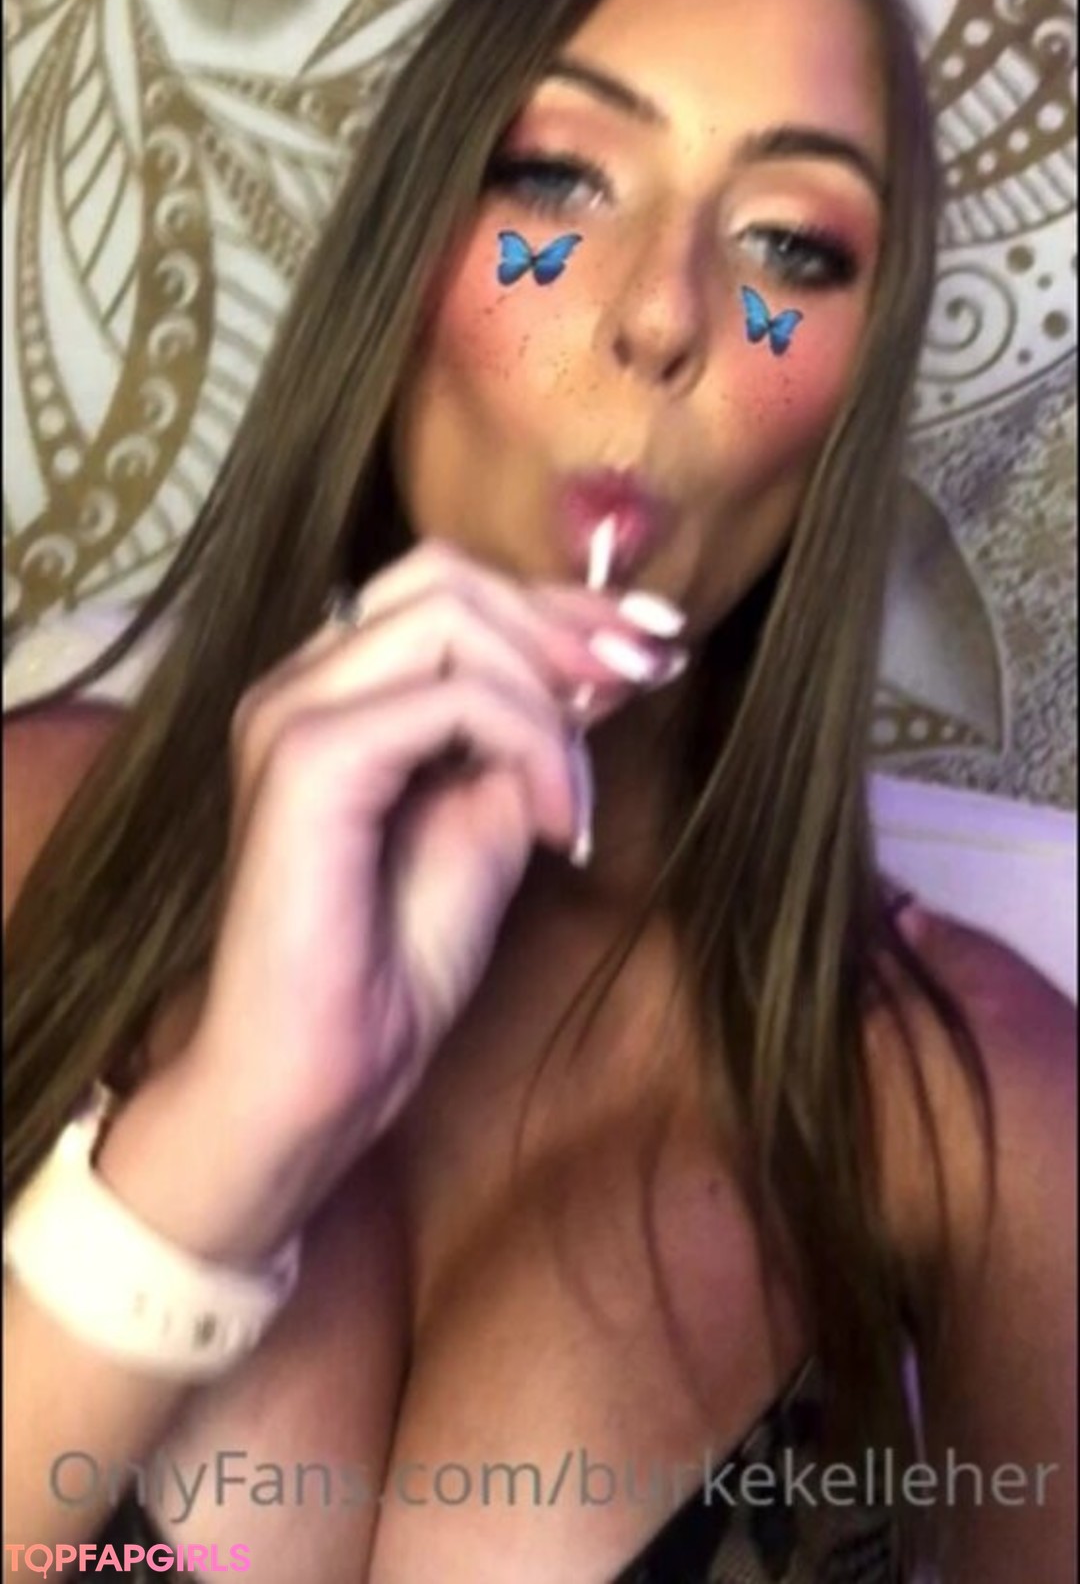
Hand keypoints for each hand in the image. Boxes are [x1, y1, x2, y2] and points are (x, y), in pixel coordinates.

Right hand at [180, 539, 687, 1220]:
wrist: (314, 1080)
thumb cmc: (390, 969)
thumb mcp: (489, 823)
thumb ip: (523, 738)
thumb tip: (597, 667)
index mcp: (332, 689)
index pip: (447, 587)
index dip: (560, 604)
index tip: (656, 642)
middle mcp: (299, 682)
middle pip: (445, 574)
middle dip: (565, 621)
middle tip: (645, 679)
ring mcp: (294, 712)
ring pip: (452, 617)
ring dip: (548, 693)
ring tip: (574, 795)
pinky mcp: (309, 758)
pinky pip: (453, 700)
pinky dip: (530, 748)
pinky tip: (553, 828)